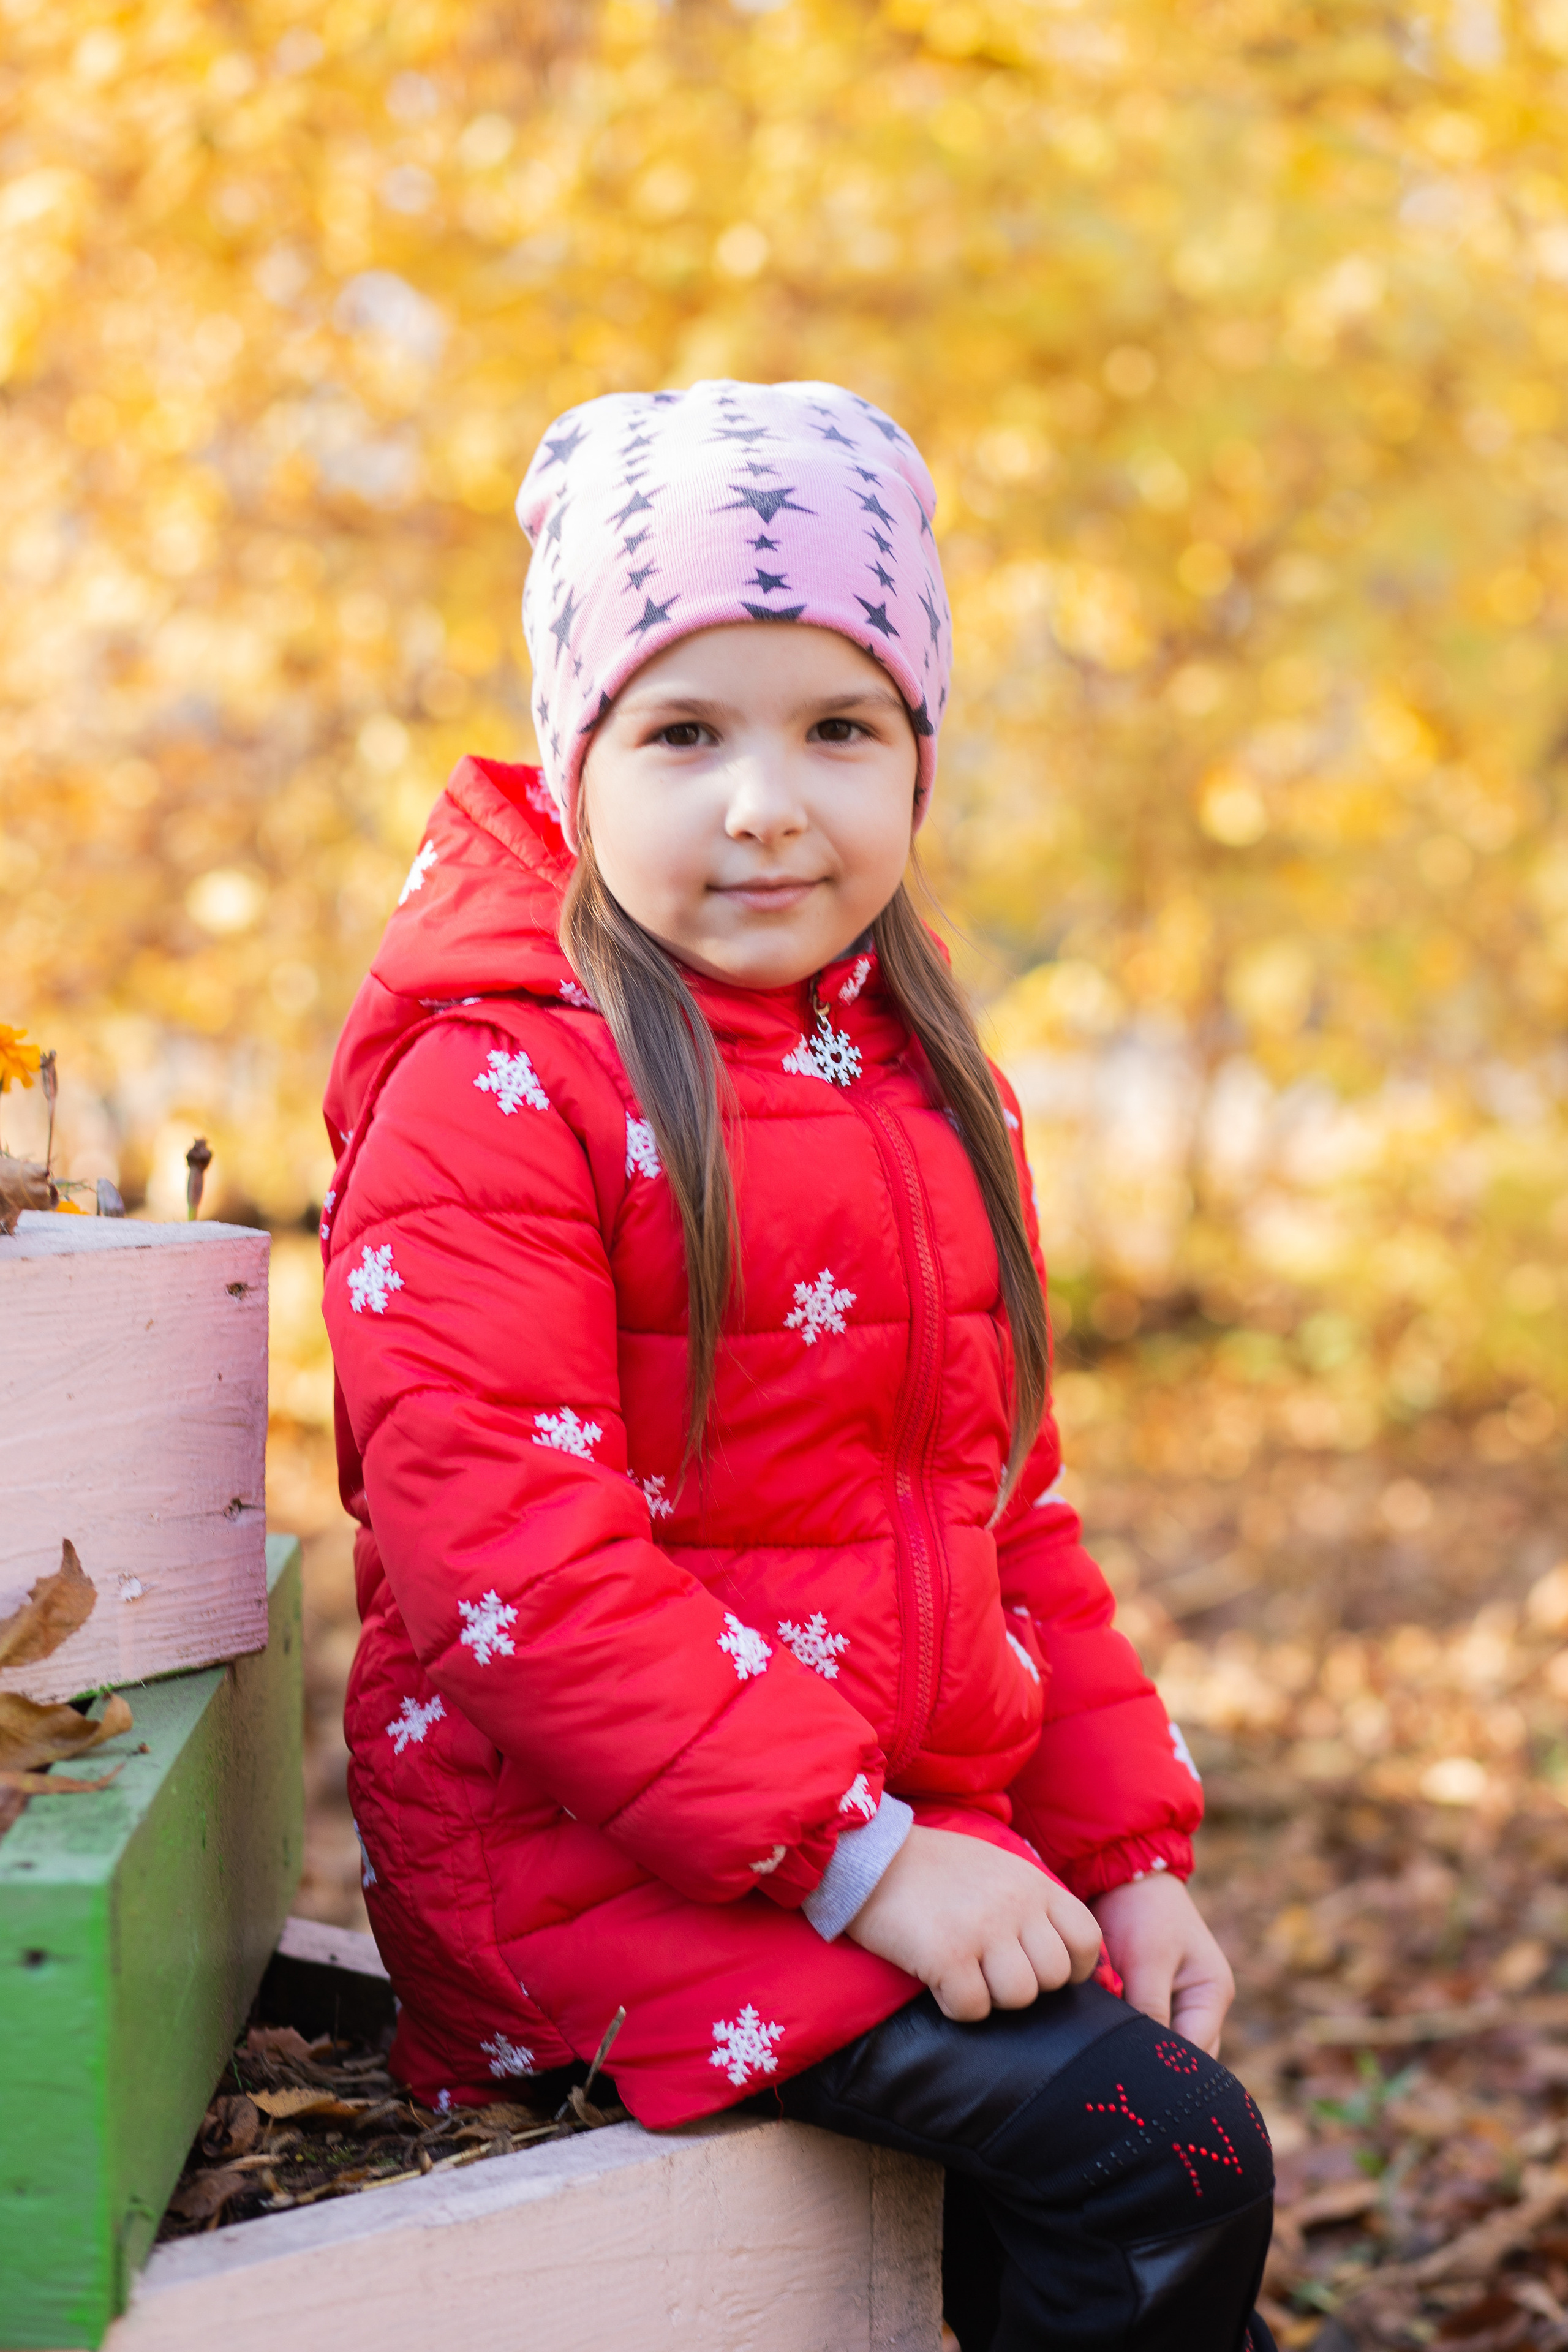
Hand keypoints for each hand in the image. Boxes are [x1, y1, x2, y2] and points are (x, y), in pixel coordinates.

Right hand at [844, 1826, 1102, 2021]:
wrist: (871, 1857)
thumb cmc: (934, 1868)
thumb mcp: (997, 1870)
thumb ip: (1031, 1904)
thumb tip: (1060, 1954)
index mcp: (1033, 1884)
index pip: (1086, 1939)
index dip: (1073, 1967)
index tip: (1041, 1969)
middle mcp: (1016, 1904)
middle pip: (1054, 1976)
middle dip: (1025, 1983)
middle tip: (989, 1969)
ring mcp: (983, 1929)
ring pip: (1019, 1997)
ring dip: (990, 1996)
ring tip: (964, 1972)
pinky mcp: (947, 1954)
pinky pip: (972, 2008)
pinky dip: (955, 2004)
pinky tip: (937, 1980)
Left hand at [1091, 1874, 1234, 2055]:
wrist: (1123, 1871)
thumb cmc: (1142, 1909)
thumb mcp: (1147, 1958)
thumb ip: (1149, 2007)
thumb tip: (1141, 2058)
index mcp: (1212, 1995)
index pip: (1195, 2055)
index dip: (1164, 2069)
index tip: (1128, 2075)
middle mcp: (1199, 2006)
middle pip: (1181, 2058)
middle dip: (1152, 2064)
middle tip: (1113, 2070)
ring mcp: (1175, 2003)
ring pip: (1158, 2046)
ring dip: (1134, 2047)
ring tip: (1105, 2051)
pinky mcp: (1149, 1998)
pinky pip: (1139, 2029)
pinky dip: (1123, 2032)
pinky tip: (1100, 2034)